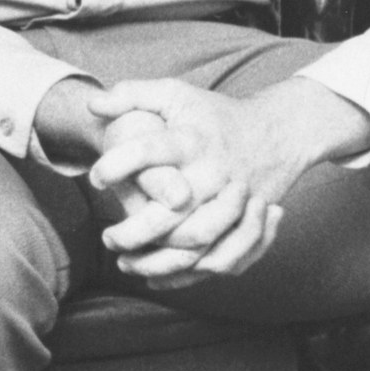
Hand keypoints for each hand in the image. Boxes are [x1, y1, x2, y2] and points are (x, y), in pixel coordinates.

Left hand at [81, 76, 365, 284]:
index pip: (149, 151)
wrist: (275, 132)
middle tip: (107, 238)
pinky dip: (189, 274)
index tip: (96, 178)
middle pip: (173, 213)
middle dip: (135, 231)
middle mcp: (214, 175)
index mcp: (192, 141)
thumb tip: (93, 105)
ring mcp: (233, 204)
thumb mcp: (174, 94)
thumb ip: (133, 95)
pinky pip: (219, 259)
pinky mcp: (246, 224)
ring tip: (125, 261)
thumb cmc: (214, 113)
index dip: (118, 163)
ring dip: (158, 260)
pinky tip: (155, 277)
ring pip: (195, 244)